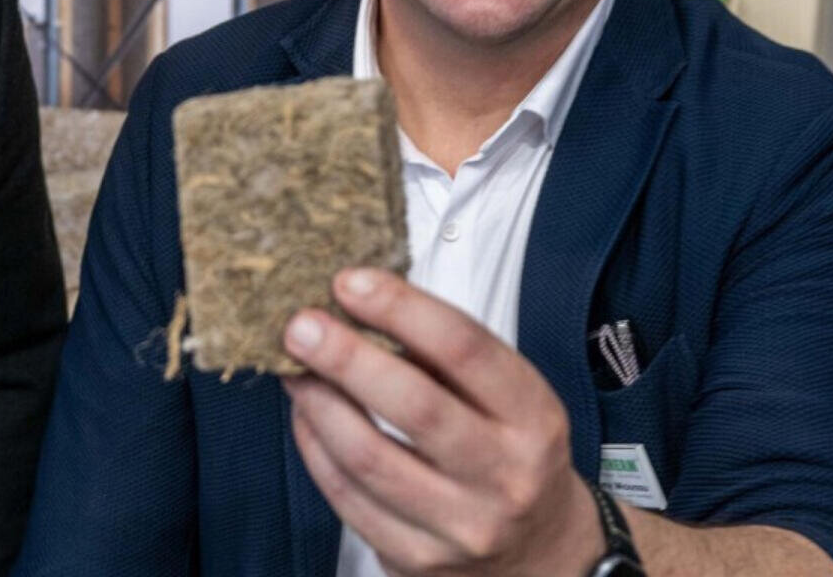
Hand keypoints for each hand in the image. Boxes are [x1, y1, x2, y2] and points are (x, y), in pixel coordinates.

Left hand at [281, 268, 604, 576]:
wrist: (539, 554)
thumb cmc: (509, 453)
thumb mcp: (507, 398)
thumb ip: (444, 355)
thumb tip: (356, 305)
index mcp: (533, 418)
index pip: (465, 349)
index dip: (401, 309)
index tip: (350, 282)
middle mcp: (503, 476)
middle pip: (415, 407)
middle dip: (347, 358)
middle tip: (300, 325)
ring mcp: (459, 525)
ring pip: (368, 457)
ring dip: (318, 402)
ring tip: (293, 366)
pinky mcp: (416, 559)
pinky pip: (347, 496)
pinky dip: (315, 447)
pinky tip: (306, 413)